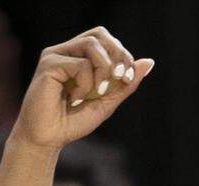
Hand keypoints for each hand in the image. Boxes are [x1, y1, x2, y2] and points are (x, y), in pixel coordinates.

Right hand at [11, 27, 152, 149]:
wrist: (49, 138)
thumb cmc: (73, 121)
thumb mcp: (108, 101)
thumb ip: (126, 83)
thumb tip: (149, 61)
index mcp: (79, 56)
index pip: (106, 40)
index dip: (123, 55)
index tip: (128, 79)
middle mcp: (66, 51)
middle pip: (99, 34)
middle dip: (117, 55)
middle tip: (120, 78)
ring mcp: (56, 55)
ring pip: (91, 44)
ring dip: (104, 69)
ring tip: (97, 91)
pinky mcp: (49, 64)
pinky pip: (81, 64)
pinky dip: (86, 83)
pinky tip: (74, 98)